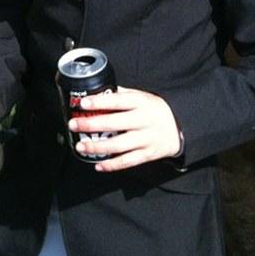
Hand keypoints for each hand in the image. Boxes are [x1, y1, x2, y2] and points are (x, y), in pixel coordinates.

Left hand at [68, 87, 182, 171]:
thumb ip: (122, 94)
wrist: (180, 127)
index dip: (100, 102)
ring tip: (80, 146)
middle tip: (73, 124)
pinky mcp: (148, 154)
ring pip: (119, 145)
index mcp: (141, 103)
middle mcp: (143, 120)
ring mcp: (146, 139)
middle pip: (115, 123)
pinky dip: (112, 165)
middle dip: (91, 125)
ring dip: (97, 147)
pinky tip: (98, 165)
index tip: (83, 103)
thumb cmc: (155, 109)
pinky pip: (128, 161)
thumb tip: (98, 90)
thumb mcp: (142, 96)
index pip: (118, 101)